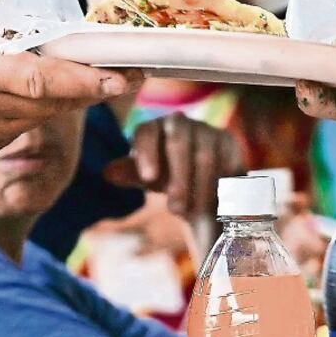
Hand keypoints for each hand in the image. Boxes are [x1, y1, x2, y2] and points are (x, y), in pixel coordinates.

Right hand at [0, 0, 141, 174]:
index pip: (43, 79)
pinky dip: (21, 111)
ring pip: (33, 117)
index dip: (86, 79)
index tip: (119, 77)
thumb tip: (25, 22)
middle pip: (52, 103)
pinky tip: (12, 94)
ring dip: (56, 98)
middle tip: (120, 72)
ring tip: (72, 74)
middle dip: (88, 88)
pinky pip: (8, 130)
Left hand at [103, 114, 246, 218]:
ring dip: (199, 189)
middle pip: (178, 144)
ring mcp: (205, 129)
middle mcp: (179, 122)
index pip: (146, 133)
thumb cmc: (164, 177)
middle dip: (178, 179)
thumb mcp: (146, 178)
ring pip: (204, 156)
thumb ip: (129, 174)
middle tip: (175, 211)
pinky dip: (220, 184)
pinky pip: (225, 161)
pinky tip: (215, 203)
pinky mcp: (227, 141)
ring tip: (193, 214)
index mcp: (153, 128)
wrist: (197, 180)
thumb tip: (108, 173)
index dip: (146, 153)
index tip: (147, 178)